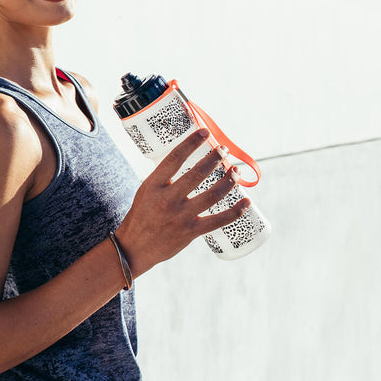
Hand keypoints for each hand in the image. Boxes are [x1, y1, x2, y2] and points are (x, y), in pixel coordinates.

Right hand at [114, 128, 249, 276]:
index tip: (204, 132)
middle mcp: (167, 199)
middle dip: (215, 159)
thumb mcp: (146, 191)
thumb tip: (189, 160)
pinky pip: (218, 220)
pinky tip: (246, 202)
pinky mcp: (191, 232)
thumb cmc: (142, 215)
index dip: (191, 143)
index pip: (174, 158)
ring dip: (228, 181)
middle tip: (223, 151)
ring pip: (212, 195)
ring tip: (235, 172)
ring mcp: (180, 217)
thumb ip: (165, 178)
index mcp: (153, 185)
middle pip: (197, 173)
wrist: (134, 248)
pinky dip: (235, 211)